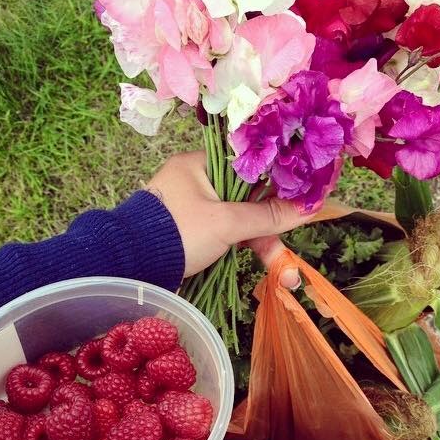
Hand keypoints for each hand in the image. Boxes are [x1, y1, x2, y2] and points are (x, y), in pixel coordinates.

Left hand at [146, 151, 314, 286]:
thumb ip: (267, 215)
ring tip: (285, 274)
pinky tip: (264, 261)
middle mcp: (198, 181)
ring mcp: (194, 208)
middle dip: (272, 226)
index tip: (303, 197)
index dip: (279, 181)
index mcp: (200, 165)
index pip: (250, 165)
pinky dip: (244, 247)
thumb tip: (309, 206)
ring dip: (262, 243)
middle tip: (291, 250)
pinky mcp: (193, 231)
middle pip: (248, 197)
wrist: (130, 267)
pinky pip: (227, 232)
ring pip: (239, 219)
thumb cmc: (176, 234)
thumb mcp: (225, 223)